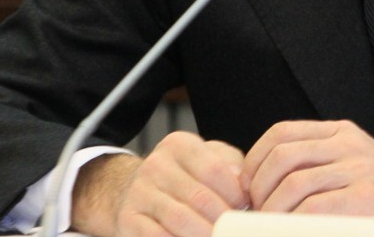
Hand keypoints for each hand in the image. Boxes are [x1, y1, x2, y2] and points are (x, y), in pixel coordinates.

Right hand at [72, 132, 247, 236]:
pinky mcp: (128, 219)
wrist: (134, 190)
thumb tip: (242, 182)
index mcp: (179, 145)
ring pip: (181, 220)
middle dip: (223, 219)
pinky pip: (158, 236)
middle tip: (235, 229)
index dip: (235, 194)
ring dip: (206, 233)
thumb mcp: (208, 157)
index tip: (245, 207)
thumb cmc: (183, 176)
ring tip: (219, 236)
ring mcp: (139, 192)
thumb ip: (230, 164)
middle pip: (200, 198)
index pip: (215, 170)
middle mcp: (156, 165)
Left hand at [242, 119, 373, 218]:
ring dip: (271, 210)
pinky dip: (291, 223)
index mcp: (341, 134)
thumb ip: (316, 164)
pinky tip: (289, 231)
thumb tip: (258, 185)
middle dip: (258, 187)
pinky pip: (312, 208)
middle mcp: (349, 146)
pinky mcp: (365, 198)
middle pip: (282, 156)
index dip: (254, 159)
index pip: (282, 133)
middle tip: (256, 211)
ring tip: (270, 225)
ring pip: (293, 183)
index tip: (246, 187)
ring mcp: (359, 170)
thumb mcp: (352, 166)